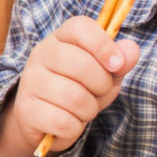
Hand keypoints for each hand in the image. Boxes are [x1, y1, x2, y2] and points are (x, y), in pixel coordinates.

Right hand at [0, 15, 138, 156]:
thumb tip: (131, 50)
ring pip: (75, 98)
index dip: (103, 45)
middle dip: (102, 86)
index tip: (117, 65)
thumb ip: (121, 60)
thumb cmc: (78, 89)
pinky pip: (63, 122)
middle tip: (98, 92)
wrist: (44, 119)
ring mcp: (30, 81)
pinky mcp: (26, 109)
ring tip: (82, 109)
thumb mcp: (105, 73)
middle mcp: (40, 54)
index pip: (80, 28)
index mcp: (60, 38)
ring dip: (89, 110)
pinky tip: (67, 123)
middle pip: (82, 65)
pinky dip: (74, 129)